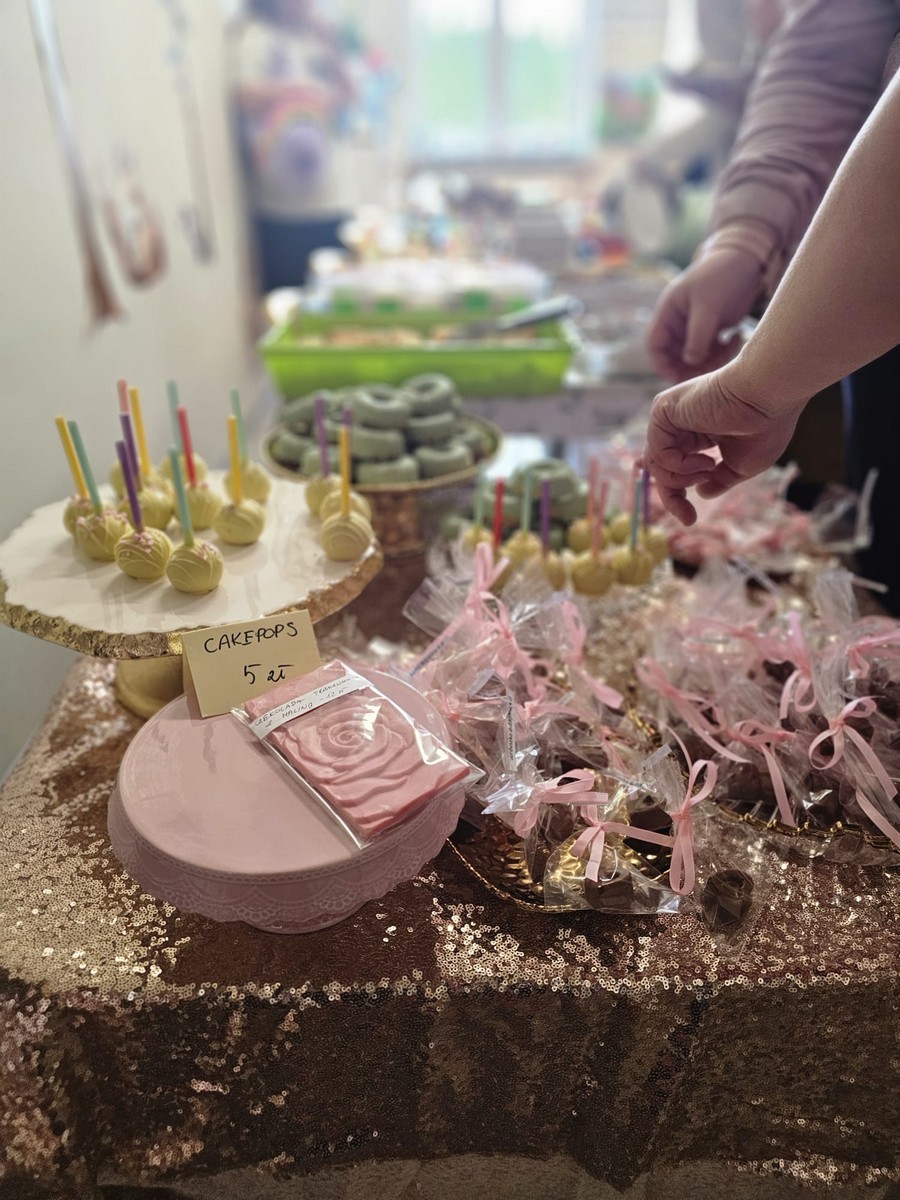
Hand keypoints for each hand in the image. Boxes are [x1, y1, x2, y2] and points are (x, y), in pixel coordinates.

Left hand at [643, 368, 802, 524]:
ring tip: (709, 469)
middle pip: (661, 469)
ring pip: (656, 464)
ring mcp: (670, 416)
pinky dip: (679, 466)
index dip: (678, 497)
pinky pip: (658, 453)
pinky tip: (704, 460)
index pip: (675, 469)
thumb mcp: (742, 465)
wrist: (768, 397)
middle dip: (672, 497)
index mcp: (698, 433)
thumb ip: (719, 480)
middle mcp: (681, 423)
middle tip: (688, 518)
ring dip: (682, 479)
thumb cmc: (765, 426)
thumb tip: (701, 493)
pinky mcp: (663, 411)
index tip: (690, 520)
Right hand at [646, 248, 764, 380]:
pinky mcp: (711, 332)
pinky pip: (711, 353)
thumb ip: (698, 335)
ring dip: (711, 361)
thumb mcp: (708, 305)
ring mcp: (694, 329)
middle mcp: (678, 324)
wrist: (746, 261)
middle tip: (710, 371)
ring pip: (694, 358)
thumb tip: (690, 362)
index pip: (655, 344)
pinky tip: (736, 337)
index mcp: (669, 313)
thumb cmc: (722, 276)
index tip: (676, 376)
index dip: (661, 363)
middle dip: (690, 367)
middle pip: (674, 357)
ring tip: (731, 346)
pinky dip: (723, 353)